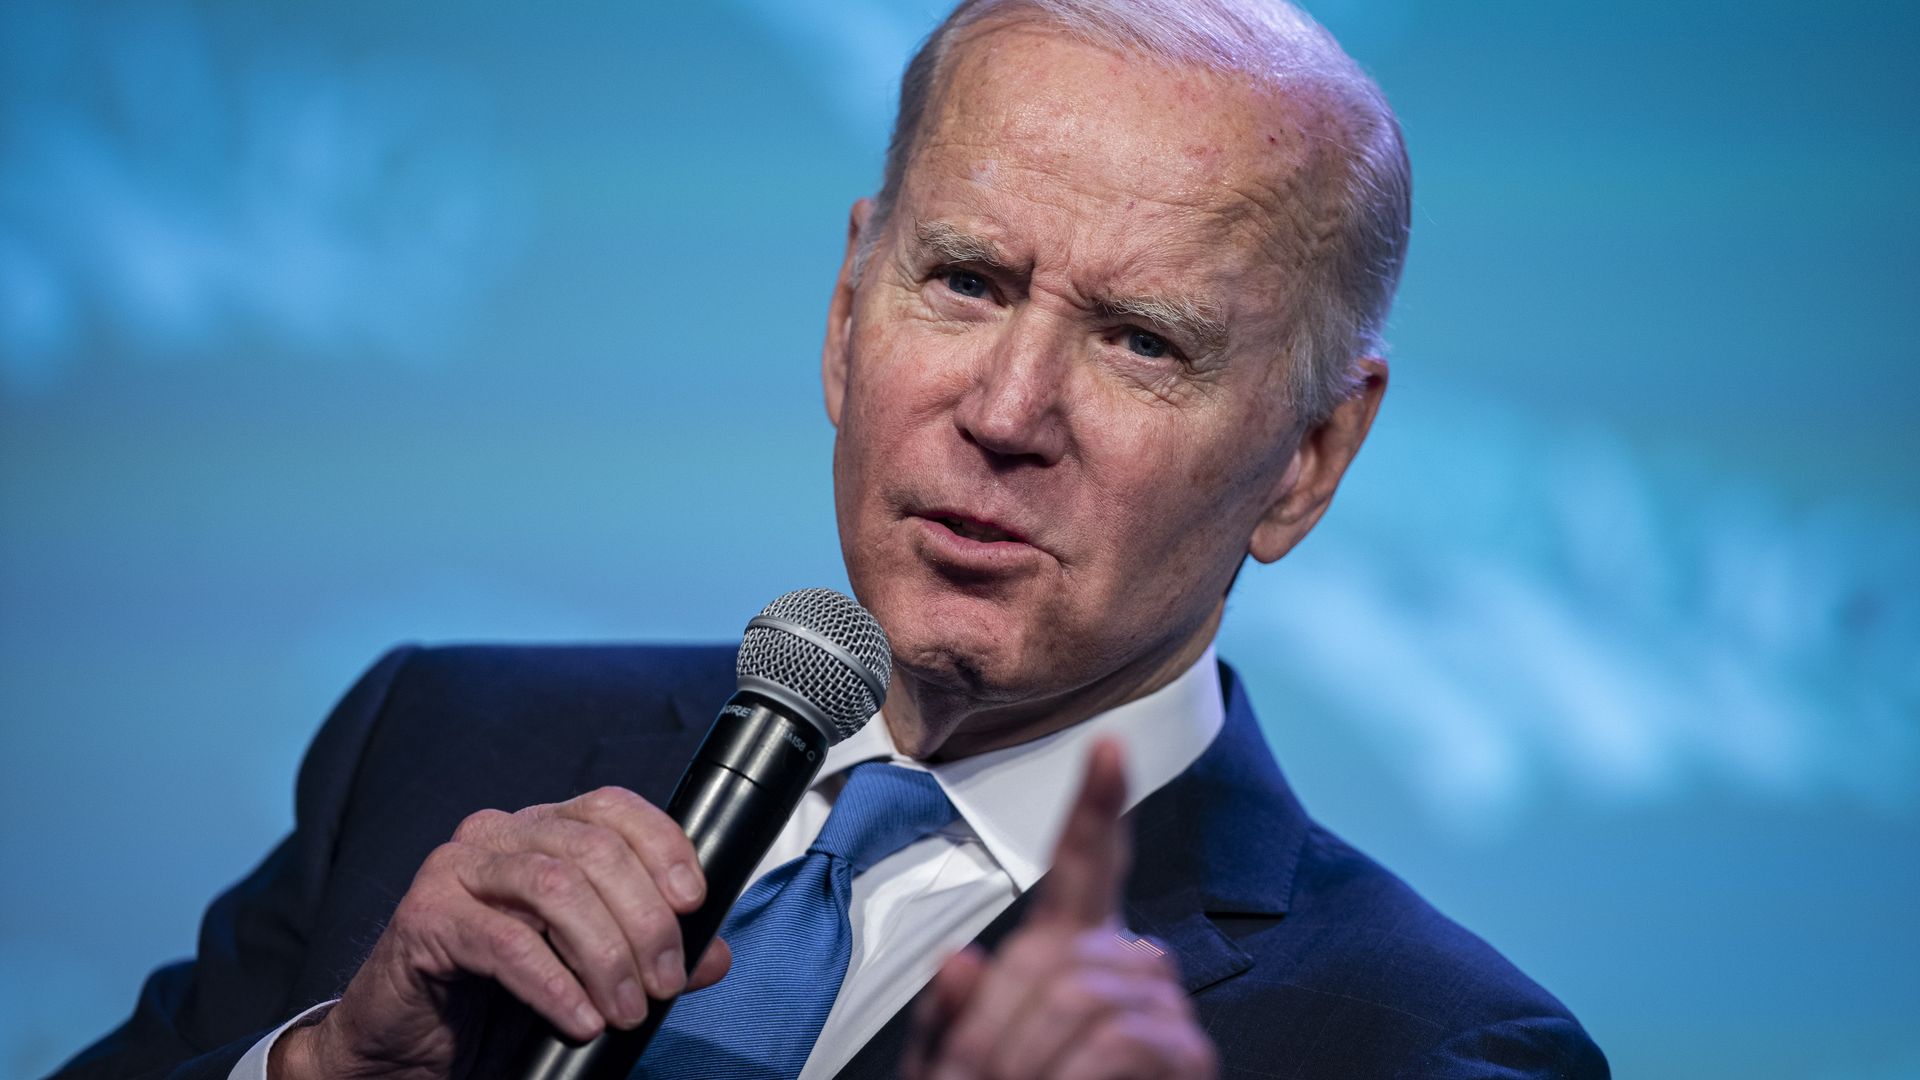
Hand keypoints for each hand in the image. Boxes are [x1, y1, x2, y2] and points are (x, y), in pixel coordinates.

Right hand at [272, 787, 731, 1079]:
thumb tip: (714, 954)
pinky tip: (581, 1020)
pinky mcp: (427, 915)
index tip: (695, 903)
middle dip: (643, 920)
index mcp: (542, 830)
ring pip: (554, 888)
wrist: (405, 1040)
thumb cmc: (494, 994)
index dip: (663, 846)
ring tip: (626, 1010)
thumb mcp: (585, 968)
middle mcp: (500, 834)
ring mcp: (458, 867)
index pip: (613, 808)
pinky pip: (507, 942)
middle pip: (593, 850)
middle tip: (663, 983)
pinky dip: (555, 984)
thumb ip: (647, 953)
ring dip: (605, 954)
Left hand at [904, 740, 1216, 1079]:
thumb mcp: (951, 1074)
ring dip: (1028, 1056)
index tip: (1108, 749)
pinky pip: (1122, 1037)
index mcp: (1067, 958)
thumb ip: (947, 1023)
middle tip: (978, 1079)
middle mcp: (1125, 974)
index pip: (1087, 869)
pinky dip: (1073, 1071)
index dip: (1097, 809)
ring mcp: (1163, 1015)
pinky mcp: (1187, 1058)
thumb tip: (960, 964)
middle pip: (1063, 953)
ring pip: (1084, 995)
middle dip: (1003, 1025)